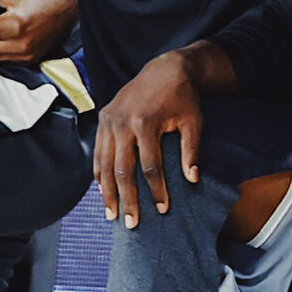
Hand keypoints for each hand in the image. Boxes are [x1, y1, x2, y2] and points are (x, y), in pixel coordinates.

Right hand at [93, 50, 203, 228]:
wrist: (164, 68)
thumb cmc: (183, 97)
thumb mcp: (193, 121)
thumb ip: (191, 150)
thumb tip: (192, 180)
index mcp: (146, 122)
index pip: (150, 166)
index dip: (157, 190)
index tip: (162, 209)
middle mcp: (122, 122)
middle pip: (123, 169)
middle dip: (127, 199)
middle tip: (130, 223)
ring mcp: (109, 120)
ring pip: (105, 163)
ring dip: (107, 191)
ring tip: (111, 214)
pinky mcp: (103, 118)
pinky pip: (98, 151)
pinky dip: (99, 173)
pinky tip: (103, 191)